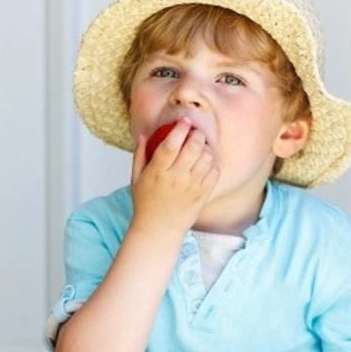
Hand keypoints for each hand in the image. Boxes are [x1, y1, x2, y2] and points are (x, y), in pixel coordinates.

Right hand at [130, 118, 218, 238]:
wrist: (159, 230)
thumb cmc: (145, 203)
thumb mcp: (136, 179)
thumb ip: (139, 155)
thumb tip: (143, 135)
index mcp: (158, 172)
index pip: (172, 144)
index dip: (180, 128)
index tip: (184, 121)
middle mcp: (176, 178)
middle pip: (193, 147)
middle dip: (197, 134)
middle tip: (195, 133)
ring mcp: (191, 187)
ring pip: (207, 158)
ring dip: (206, 148)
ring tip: (201, 147)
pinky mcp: (203, 195)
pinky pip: (214, 172)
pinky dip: (213, 163)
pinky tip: (206, 162)